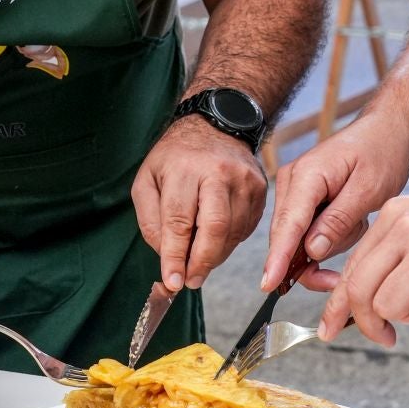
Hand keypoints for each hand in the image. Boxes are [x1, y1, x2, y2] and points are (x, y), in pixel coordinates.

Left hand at [132, 114, 267, 291]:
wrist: (216, 126)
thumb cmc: (176, 156)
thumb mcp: (148, 180)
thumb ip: (150, 219)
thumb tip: (166, 256)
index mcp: (185, 169)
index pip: (179, 221)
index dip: (175, 256)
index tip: (172, 281)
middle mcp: (218, 172)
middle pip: (214, 228)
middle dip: (201, 262)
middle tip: (190, 281)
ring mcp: (244, 180)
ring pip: (233, 233)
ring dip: (215, 256)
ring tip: (199, 263)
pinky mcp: (260, 188)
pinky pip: (246, 228)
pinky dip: (230, 243)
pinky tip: (216, 242)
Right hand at [265, 110, 408, 296]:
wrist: (385, 131)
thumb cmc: (381, 153)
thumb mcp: (369, 188)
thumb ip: (339, 220)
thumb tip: (311, 251)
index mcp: (307, 176)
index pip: (288, 224)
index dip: (278, 258)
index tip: (268, 284)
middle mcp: (292, 183)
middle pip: (287, 237)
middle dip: (311, 261)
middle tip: (338, 279)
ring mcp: (295, 191)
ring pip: (299, 239)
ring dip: (330, 243)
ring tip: (360, 223)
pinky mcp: (303, 200)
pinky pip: (307, 232)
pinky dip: (330, 236)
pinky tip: (353, 222)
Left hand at [319, 179, 408, 347]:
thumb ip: (396, 252)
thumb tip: (363, 299)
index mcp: (394, 214)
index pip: (352, 266)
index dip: (338, 304)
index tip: (329, 329)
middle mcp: (405, 226)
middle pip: (361, 289)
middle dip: (367, 323)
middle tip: (384, 338)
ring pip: (391, 305)